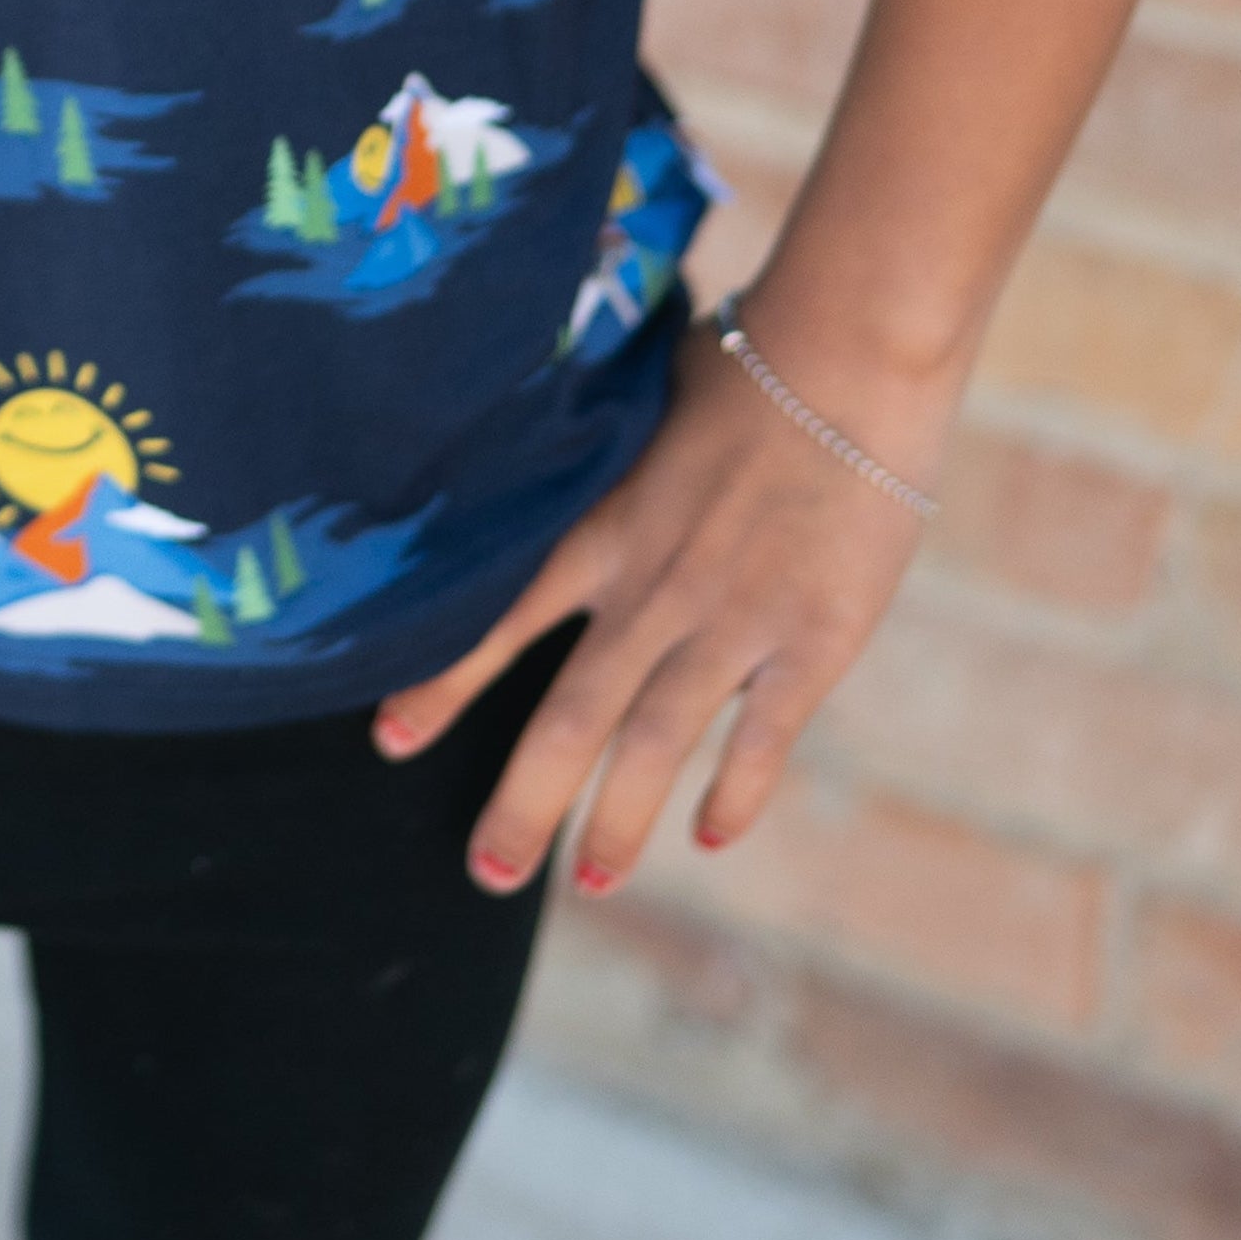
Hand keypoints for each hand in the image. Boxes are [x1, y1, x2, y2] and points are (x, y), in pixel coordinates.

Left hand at [372, 313, 947, 893]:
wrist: (850, 357)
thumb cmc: (746, 359)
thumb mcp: (644, 406)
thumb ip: (604, 459)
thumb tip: (555, 443)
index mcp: (603, 529)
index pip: (498, 620)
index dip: (442, 687)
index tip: (390, 740)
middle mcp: (652, 589)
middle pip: (569, 720)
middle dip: (524, 806)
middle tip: (489, 874)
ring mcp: (731, 623)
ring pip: (653, 747)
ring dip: (617, 825)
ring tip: (592, 881)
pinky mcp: (810, 642)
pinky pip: (760, 740)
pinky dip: (733, 793)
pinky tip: (709, 833)